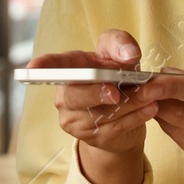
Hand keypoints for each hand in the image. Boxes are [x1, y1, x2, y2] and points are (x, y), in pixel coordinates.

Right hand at [29, 30, 156, 183]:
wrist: (127, 112)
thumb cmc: (117, 74)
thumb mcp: (119, 53)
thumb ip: (121, 44)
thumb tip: (128, 55)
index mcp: (70, 70)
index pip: (53, 66)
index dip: (43, 66)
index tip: (33, 68)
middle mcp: (66, 97)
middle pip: (76, 96)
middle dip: (97, 93)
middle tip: (117, 92)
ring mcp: (75, 121)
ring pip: (101, 113)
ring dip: (130, 104)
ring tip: (150, 95)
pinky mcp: (92, 138)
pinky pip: (115, 127)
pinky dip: (136, 117)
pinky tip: (150, 108)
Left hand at [136, 70, 183, 183]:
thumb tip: (170, 73)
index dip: (167, 86)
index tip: (145, 81)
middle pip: (183, 115)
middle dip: (158, 103)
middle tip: (144, 93)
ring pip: (182, 134)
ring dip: (166, 119)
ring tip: (159, 106)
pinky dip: (180, 135)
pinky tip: (179, 124)